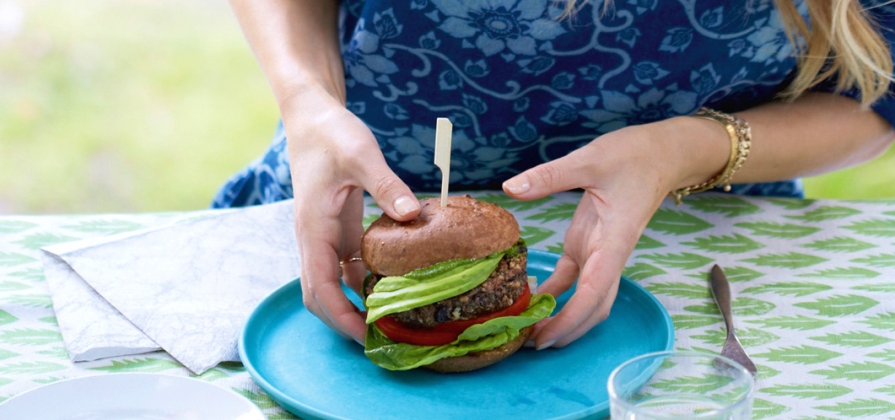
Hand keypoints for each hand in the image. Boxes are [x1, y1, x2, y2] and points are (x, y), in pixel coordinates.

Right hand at [284, 88, 420, 343]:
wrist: (312, 116)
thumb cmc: (331, 133)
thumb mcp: (361, 153)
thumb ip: (386, 184)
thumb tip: (412, 214)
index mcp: (313, 229)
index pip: (319, 287)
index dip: (340, 316)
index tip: (365, 336)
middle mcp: (315, 239)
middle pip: (319, 295)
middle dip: (344, 321)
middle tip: (381, 339)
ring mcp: (325, 236)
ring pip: (333, 284)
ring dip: (354, 304)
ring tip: (391, 320)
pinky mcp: (338, 229)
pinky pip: (348, 266)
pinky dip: (365, 281)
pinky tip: (394, 286)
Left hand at [503, 121, 718, 348]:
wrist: (661, 152)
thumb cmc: (634, 156)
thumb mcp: (589, 160)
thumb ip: (550, 176)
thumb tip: (512, 187)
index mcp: (614, 243)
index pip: (594, 292)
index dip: (571, 319)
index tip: (547, 336)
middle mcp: (607, 255)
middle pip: (591, 308)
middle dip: (565, 331)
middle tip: (528, 344)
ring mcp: (597, 252)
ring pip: (583, 299)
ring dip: (561, 318)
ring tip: (528, 330)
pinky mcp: (587, 244)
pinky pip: (571, 279)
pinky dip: (553, 293)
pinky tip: (530, 298)